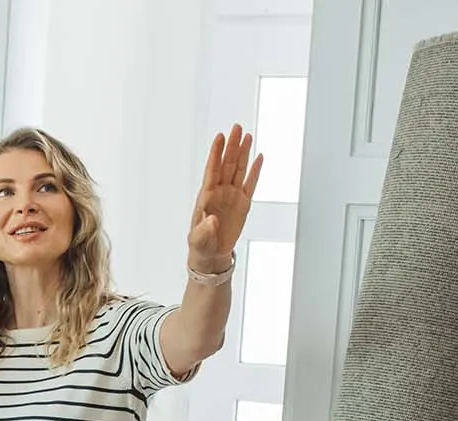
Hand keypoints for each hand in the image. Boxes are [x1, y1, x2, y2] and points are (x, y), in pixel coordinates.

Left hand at [189, 124, 263, 274]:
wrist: (211, 256)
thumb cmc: (200, 246)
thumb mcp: (198, 240)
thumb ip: (204, 230)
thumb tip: (210, 219)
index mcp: (206, 196)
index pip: (212, 169)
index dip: (216, 153)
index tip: (219, 137)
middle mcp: (219, 192)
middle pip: (227, 164)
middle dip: (232, 146)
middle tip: (237, 127)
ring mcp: (232, 196)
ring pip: (239, 169)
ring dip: (243, 153)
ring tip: (247, 136)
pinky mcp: (243, 204)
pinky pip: (250, 184)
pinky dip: (255, 171)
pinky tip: (259, 157)